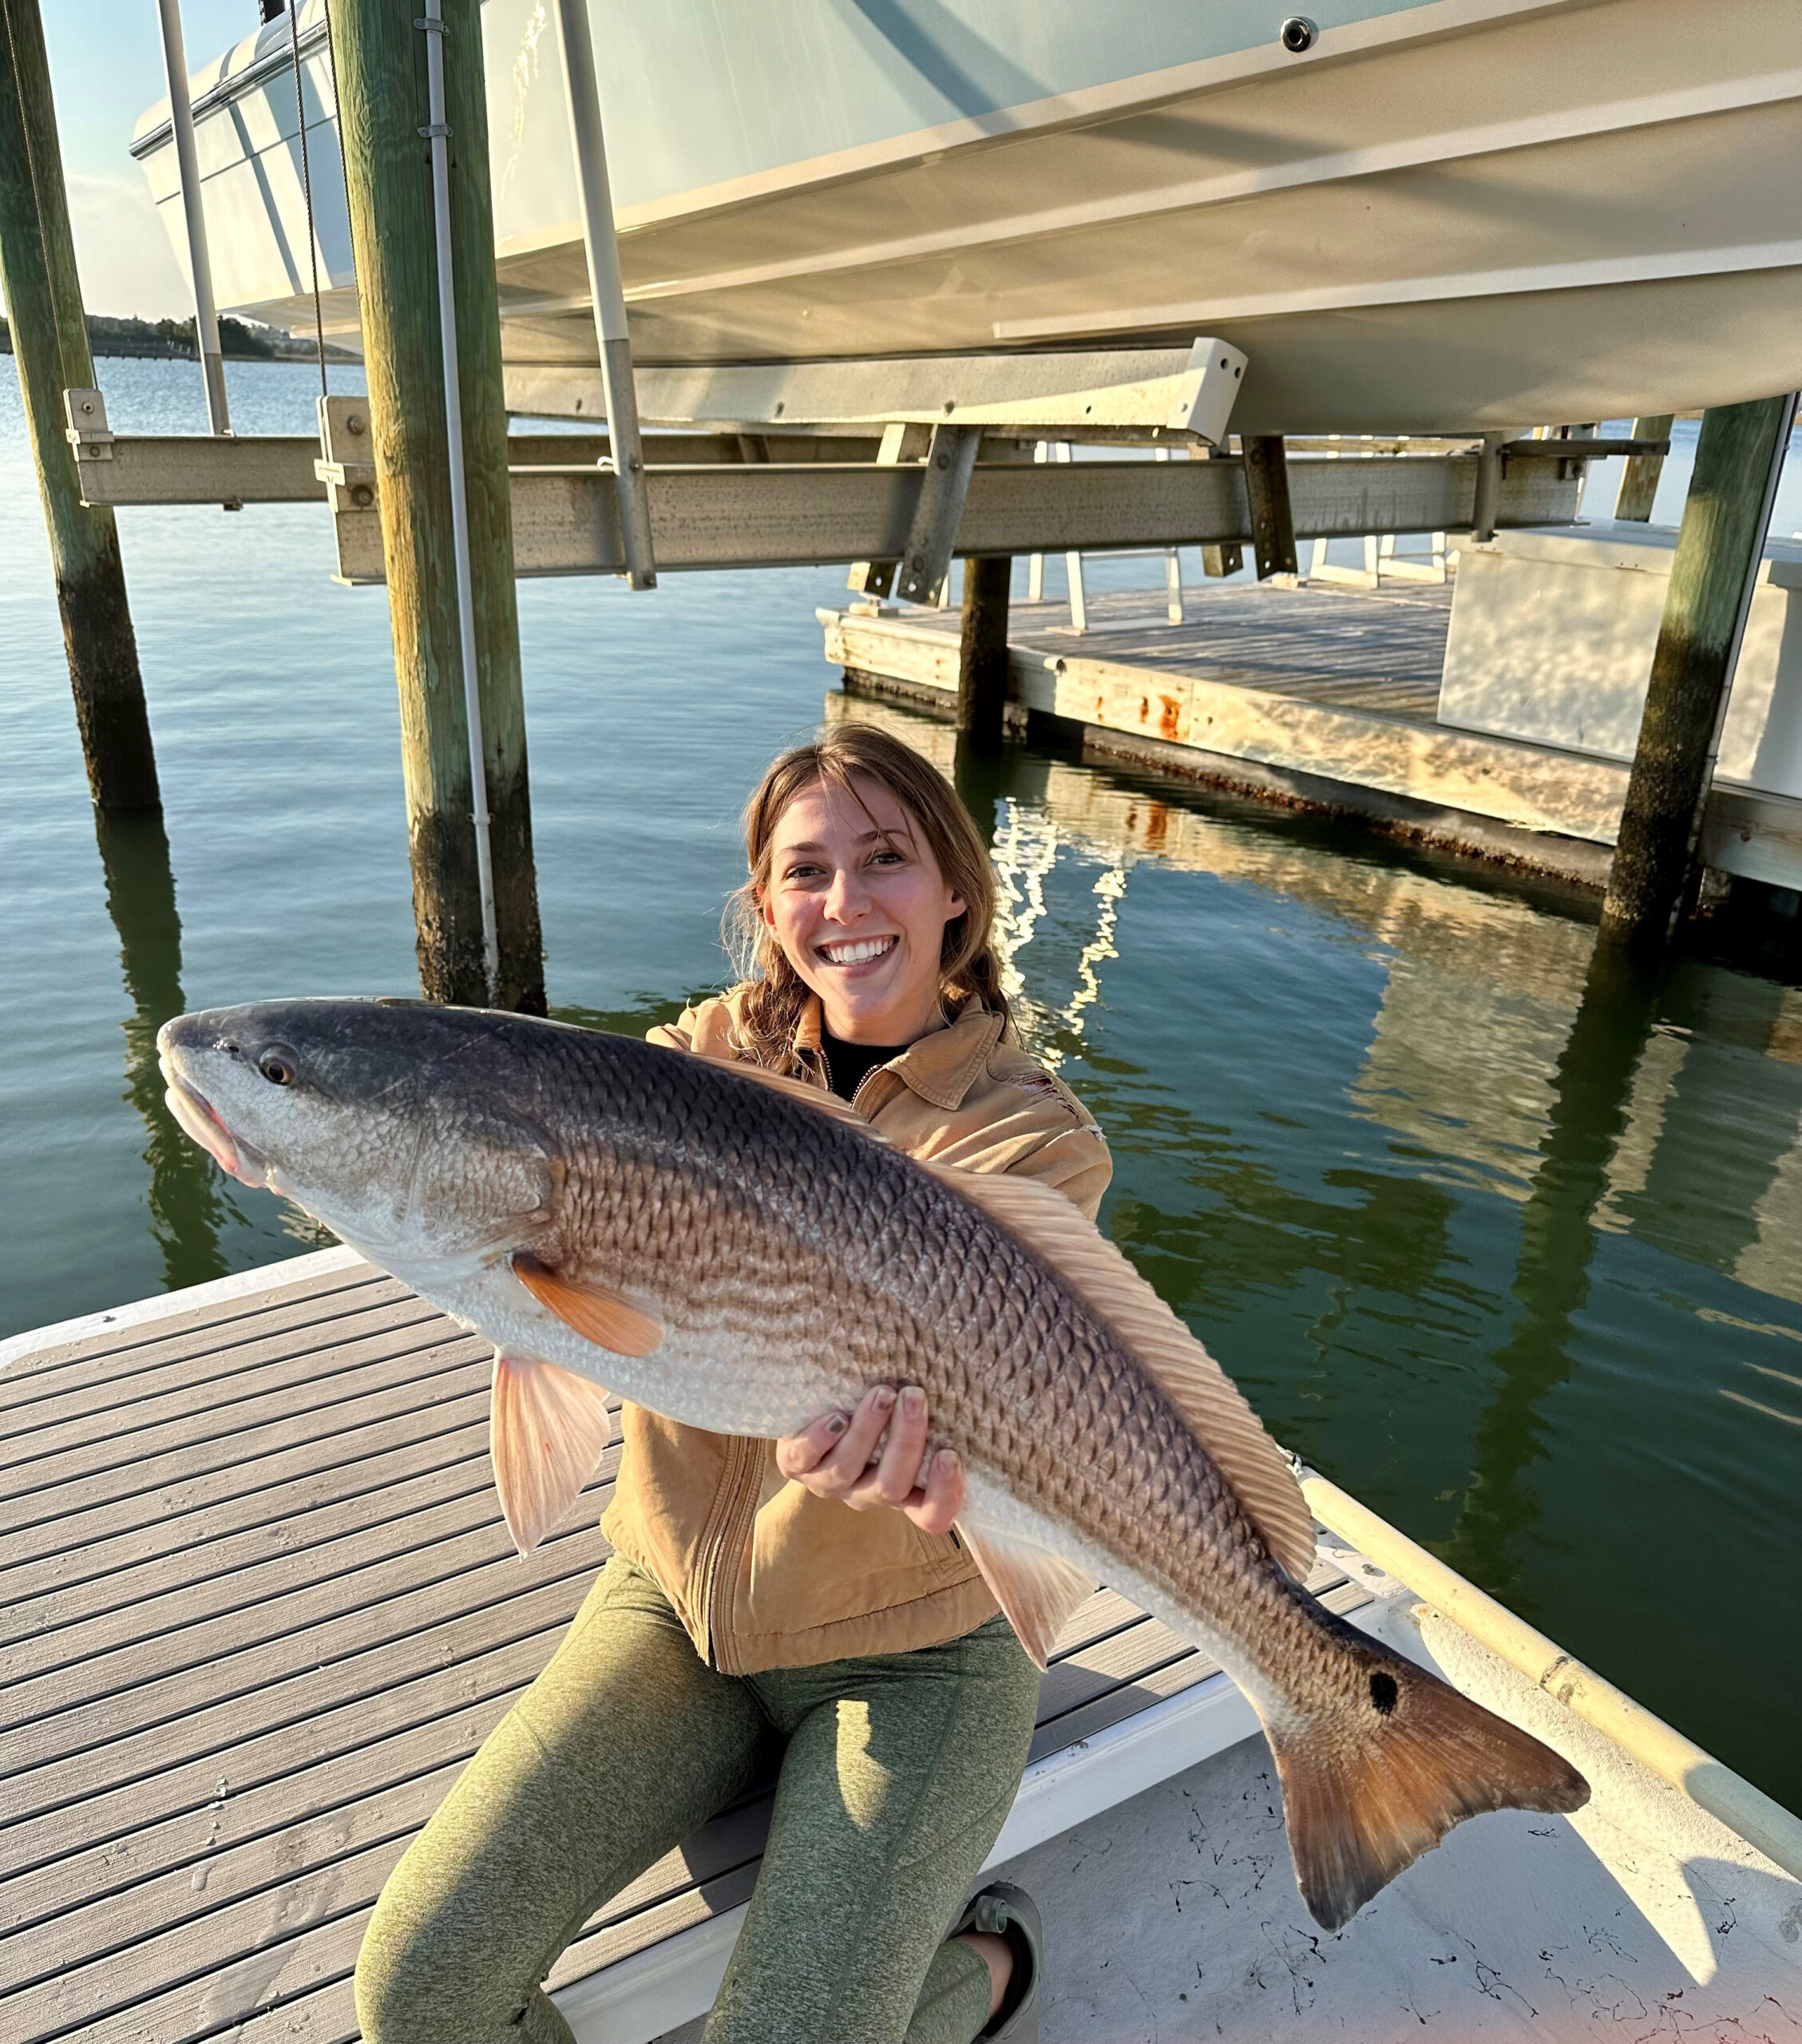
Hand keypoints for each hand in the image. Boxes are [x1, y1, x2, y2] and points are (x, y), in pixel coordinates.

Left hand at [775, 1384, 964, 1534]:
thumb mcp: (907, 1411)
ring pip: (848, 1470)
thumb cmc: (874, 1403)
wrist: (814, 1403)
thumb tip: (966, 1361)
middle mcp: (866, 1492)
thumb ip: (931, 1407)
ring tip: (880, 1393)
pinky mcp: (794, 1465)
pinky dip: (819, 1439)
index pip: (931, 1515)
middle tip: (915, 1396)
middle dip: (907, 1441)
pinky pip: (803, 1461)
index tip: (951, 1453)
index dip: (943, 1495)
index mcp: (902, 1489)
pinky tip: (834, 1416)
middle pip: (891, 1487)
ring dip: (867, 1431)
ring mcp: (829, 1483)